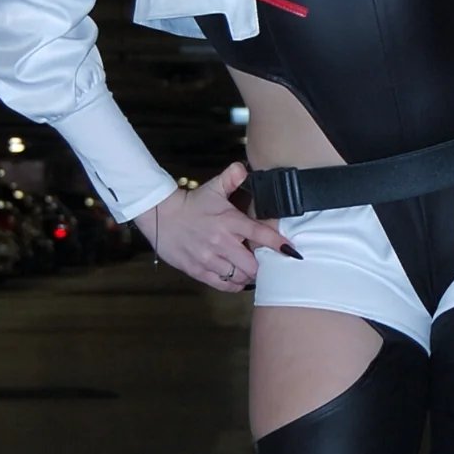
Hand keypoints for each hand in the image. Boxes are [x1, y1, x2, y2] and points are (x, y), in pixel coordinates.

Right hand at [135, 161, 293, 290]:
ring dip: (249, 276)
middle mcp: (221, 242)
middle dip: (263, 266)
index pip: (260, 235)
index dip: (278, 245)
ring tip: (252, 271)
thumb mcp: (213, 188)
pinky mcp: (197, 270)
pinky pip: (222, 285)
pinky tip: (238, 280)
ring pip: (239, 277)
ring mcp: (209, 259)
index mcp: (229, 222)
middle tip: (266, 263)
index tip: (292, 252)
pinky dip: (234, 285)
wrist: (161, 216)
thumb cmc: (192, 204)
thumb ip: (231, 178)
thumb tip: (243, 168)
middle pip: (253, 264)